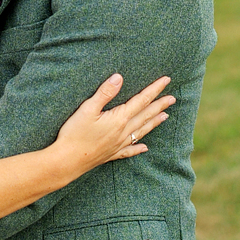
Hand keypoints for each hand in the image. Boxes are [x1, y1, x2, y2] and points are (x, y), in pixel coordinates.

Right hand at [54, 74, 173, 174]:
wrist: (67, 162)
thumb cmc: (75, 133)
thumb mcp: (87, 109)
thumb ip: (105, 92)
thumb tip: (119, 77)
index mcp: (119, 119)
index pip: (142, 100)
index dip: (154, 89)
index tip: (166, 80)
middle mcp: (123, 132)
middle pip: (146, 115)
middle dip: (160, 105)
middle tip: (173, 98)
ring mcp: (118, 145)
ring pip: (141, 131)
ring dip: (154, 122)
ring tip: (165, 116)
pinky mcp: (111, 154)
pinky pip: (129, 151)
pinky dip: (138, 148)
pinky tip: (145, 148)